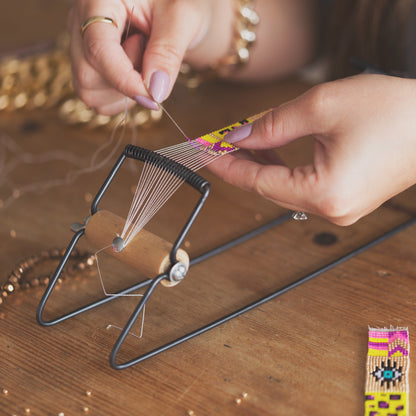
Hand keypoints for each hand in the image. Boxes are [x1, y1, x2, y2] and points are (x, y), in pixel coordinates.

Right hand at [67, 0, 232, 114]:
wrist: (176, 12)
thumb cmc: (178, 4)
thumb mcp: (182, 18)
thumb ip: (168, 52)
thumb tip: (155, 91)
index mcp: (99, 0)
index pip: (97, 47)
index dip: (123, 78)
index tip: (151, 96)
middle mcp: (81, 23)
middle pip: (87, 75)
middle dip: (126, 84)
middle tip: (153, 61)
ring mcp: (81, 47)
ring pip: (90, 93)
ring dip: (125, 92)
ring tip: (144, 61)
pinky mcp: (89, 68)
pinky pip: (99, 101)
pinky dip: (123, 99)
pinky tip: (136, 76)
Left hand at [210, 74, 415, 224]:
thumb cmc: (395, 111)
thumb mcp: (323, 107)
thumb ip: (272, 125)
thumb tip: (239, 136)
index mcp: (325, 193)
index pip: (257, 181)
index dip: (226, 165)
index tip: (202, 153)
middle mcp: (331, 210)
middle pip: (268, 188)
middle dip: (238, 163)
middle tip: (214, 143)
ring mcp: (339, 208)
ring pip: (283, 188)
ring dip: (259, 164)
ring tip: (238, 140)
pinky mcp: (345, 199)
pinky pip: (301, 187)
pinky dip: (281, 168)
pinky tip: (268, 148)